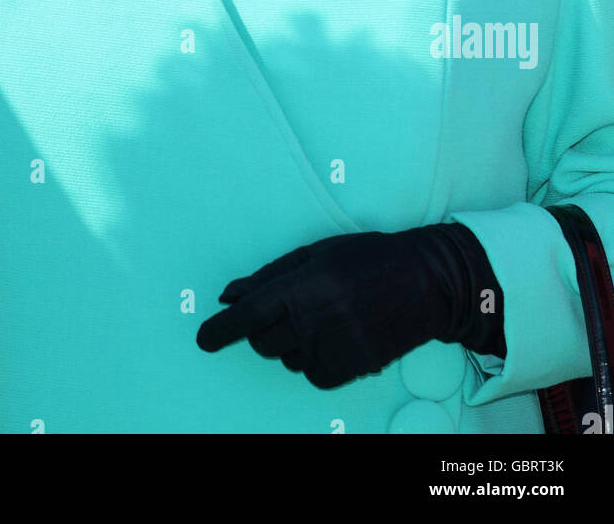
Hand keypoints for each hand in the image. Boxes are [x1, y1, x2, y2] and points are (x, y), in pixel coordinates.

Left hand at [196, 224, 503, 390]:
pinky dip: (314, 362)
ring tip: (321, 318)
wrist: (426, 280)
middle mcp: (319, 317)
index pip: (250, 313)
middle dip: (263, 330)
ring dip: (292, 344)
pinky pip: (314, 376)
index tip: (204, 339)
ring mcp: (339, 345)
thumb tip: (228, 294)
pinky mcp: (356, 366)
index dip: (222, 329)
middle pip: (264, 342)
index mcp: (305, 283)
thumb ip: (270, 274)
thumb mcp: (316, 253)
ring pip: (288, 360)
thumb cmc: (367, 258)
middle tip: (286, 312)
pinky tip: (332, 339)